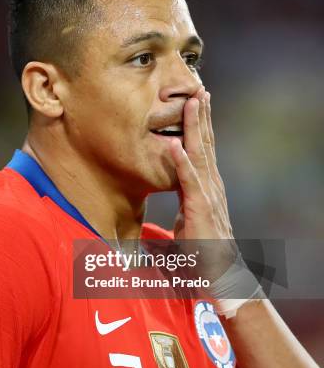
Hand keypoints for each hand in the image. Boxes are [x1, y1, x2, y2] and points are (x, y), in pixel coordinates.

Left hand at [169, 88, 235, 279]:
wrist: (220, 277)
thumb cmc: (203, 257)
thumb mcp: (185, 232)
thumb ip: (174, 219)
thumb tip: (147, 227)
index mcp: (205, 189)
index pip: (202, 151)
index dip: (199, 127)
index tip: (196, 104)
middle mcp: (210, 187)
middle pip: (205, 145)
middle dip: (200, 116)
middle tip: (198, 89)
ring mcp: (207, 196)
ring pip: (200, 154)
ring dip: (195, 128)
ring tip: (192, 102)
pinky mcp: (200, 209)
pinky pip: (189, 181)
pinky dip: (181, 162)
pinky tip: (175, 144)